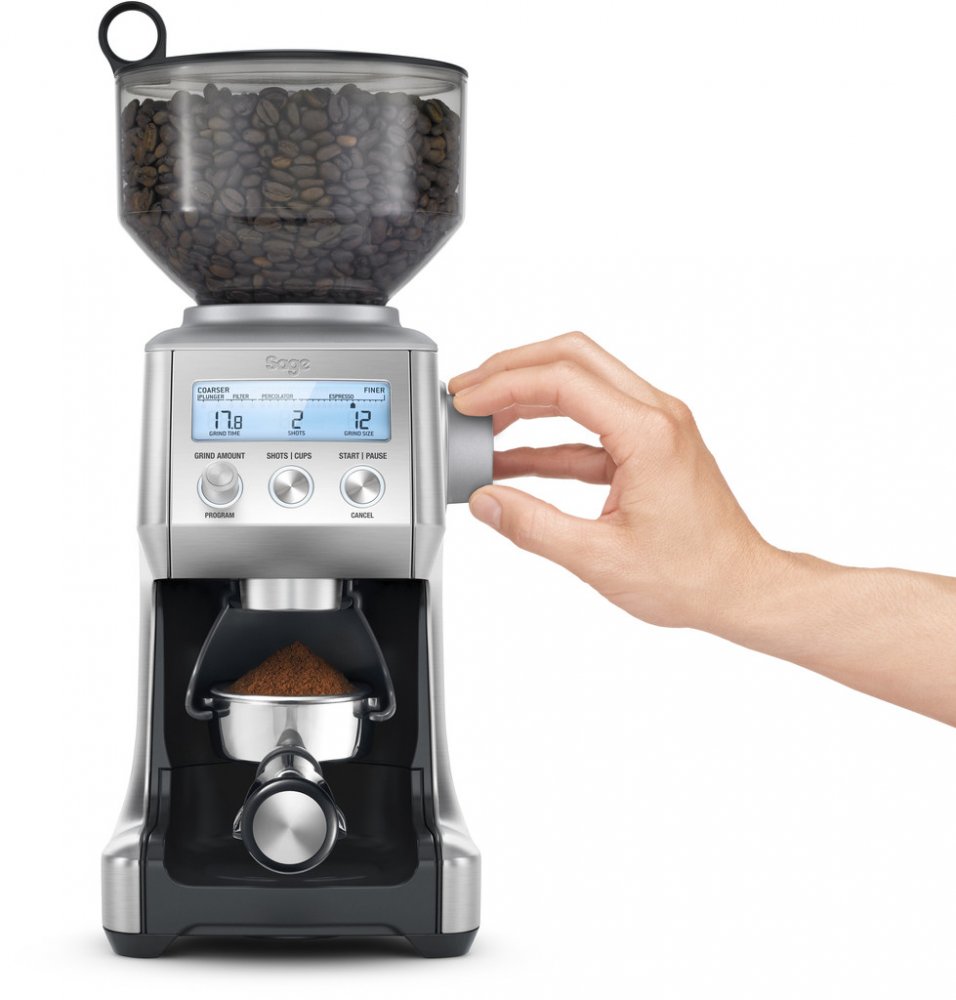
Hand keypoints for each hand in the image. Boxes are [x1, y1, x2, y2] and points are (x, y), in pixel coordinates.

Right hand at [449, 332, 778, 630]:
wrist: (741, 588)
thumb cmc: (694, 576)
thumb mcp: (600, 558)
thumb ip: (534, 527)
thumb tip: (485, 502)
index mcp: (648, 433)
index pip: (563, 380)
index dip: (504, 384)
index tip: (467, 401)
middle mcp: (657, 416)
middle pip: (573, 358)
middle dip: (513, 369)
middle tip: (469, 392)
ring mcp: (656, 427)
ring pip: (582, 383)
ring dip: (529, 396)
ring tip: (484, 419)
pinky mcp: (649, 446)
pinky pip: (590, 424)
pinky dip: (549, 434)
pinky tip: (513, 457)